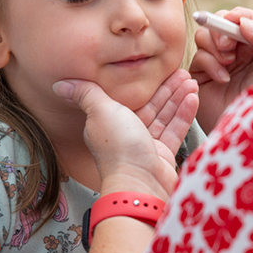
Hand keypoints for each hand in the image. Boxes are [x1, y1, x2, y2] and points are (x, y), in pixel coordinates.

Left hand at [53, 70, 198, 197]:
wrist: (140, 183)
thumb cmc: (119, 149)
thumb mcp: (101, 112)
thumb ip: (86, 94)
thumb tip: (60, 84)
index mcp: (109, 122)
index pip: (129, 97)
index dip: (145, 83)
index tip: (159, 69)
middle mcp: (126, 133)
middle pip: (150, 105)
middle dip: (166, 89)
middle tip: (182, 73)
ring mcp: (145, 145)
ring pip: (164, 116)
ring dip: (178, 98)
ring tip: (191, 82)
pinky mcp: (162, 155)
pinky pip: (174, 130)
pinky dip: (183, 114)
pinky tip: (193, 99)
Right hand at [190, 7, 252, 132]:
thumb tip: (243, 23)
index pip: (242, 18)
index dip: (236, 17)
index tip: (238, 26)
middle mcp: (235, 52)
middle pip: (218, 22)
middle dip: (220, 29)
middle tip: (228, 45)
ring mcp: (217, 64)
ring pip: (203, 36)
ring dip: (214, 45)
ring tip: (229, 63)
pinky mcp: (202, 78)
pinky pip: (197, 58)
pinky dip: (209, 63)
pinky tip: (223, 79)